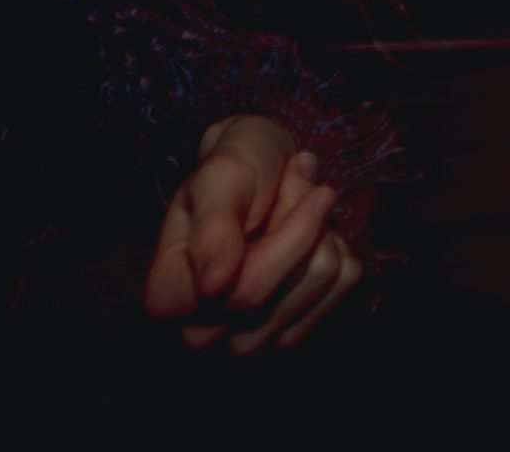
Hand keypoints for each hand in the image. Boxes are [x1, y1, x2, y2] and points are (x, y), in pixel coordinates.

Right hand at [146, 116, 361, 351]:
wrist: (262, 169)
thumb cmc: (234, 167)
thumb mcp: (217, 177)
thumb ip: (212, 228)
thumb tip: (213, 284)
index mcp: (167, 299)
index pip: (243, 292)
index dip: (284, 233)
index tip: (301, 170)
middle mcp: (200, 334)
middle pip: (282, 293)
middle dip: (301, 224)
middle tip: (294, 179)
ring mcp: (247, 342)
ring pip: (318, 286)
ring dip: (321, 231)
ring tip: (298, 201)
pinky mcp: (290, 335)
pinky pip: (343, 288)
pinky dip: (339, 245)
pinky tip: (313, 231)